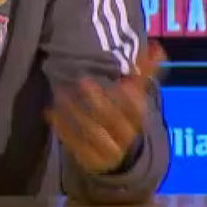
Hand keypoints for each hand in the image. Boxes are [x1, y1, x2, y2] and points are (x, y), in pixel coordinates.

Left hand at [45, 40, 166, 173]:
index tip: (122, 84)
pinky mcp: (89, 158)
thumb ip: (143, 74)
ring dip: (76, 113)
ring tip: (61, 94)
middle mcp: (124, 137)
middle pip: (113, 120)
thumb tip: (156, 47)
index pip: (136, 110)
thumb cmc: (123, 120)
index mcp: (136, 121)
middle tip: (84, 81)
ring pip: (93, 132)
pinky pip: (74, 143)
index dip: (129, 98)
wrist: (118, 159)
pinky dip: (62, 127)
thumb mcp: (134, 100)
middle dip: (100, 101)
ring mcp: (107, 150)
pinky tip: (50, 112)